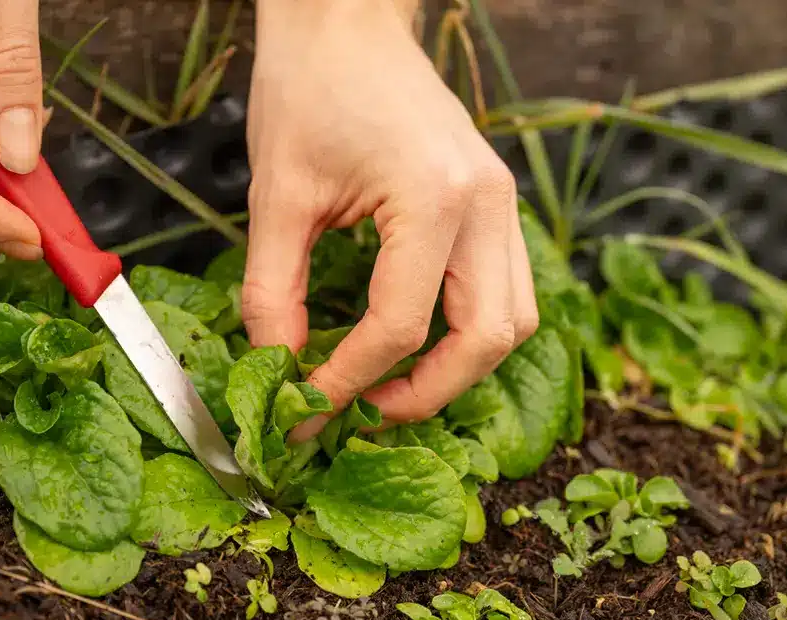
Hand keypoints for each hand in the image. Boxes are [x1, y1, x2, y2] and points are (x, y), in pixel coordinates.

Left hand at [243, 0, 537, 433]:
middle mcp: (486, 204)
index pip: (401, 325)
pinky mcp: (492, 201)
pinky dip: (466, 328)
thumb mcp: (277, 196)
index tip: (303, 408)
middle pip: (488, 339)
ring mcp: (500, 202)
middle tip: (359, 412)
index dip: (348, 381)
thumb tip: (276, 368)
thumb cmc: (309, 88)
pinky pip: (505, 287)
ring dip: (456, 367)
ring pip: (512, 320)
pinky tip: (413, 338)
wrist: (345, 21)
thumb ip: (274, 291)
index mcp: (435, 198)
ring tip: (387, 384)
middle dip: (425, 393)